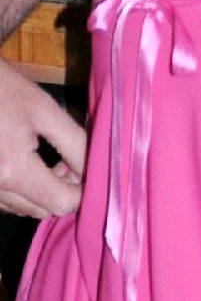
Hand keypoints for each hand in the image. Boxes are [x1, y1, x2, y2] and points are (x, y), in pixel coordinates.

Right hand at [0, 58, 85, 218]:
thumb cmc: (3, 90)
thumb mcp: (44, 110)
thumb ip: (73, 142)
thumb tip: (92, 169)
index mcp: (13, 171)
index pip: (60, 204)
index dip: (82, 189)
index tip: (89, 168)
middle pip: (41, 210)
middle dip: (63, 189)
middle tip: (72, 159)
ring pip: (22, 208)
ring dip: (43, 191)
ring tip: (53, 158)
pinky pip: (4, 200)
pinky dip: (22, 189)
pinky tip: (27, 161)